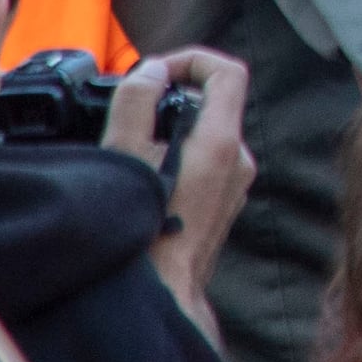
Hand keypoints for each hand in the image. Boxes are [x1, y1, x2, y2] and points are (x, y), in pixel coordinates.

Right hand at [107, 47, 255, 328]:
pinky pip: (201, 164)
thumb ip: (137, 102)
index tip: (153, 73)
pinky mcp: (219, 206)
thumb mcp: (124, 157)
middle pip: (212, 102)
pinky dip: (173, 157)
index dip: (190, 60)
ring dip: (168, 130)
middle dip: (170, 97)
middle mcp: (237, 162)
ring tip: (128, 147)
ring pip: (204, 135)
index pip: (227, 72)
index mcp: (221, 144)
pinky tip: (139, 178)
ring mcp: (232, 186)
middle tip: (130, 109)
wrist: (158, 301)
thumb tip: (150, 72)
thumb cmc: (140, 238)